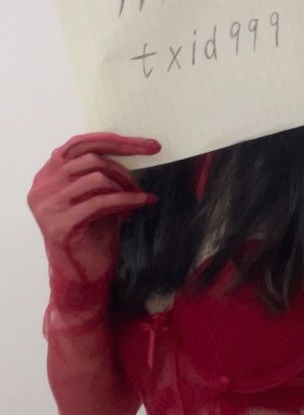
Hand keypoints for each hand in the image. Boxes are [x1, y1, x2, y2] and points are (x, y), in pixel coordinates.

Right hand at [27, 131, 160, 288]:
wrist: (83, 272)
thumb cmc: (92, 231)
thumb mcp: (95, 193)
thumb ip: (101, 171)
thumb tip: (139, 147)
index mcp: (48, 173)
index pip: (81, 144)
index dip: (117, 142)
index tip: (149, 146)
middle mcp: (43, 186)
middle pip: (91, 160)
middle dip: (124, 169)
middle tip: (142, 184)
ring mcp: (48, 206)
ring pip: (97, 178)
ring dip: (125, 187)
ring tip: (137, 199)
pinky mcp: (61, 225)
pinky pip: (102, 202)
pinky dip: (128, 200)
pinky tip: (142, 203)